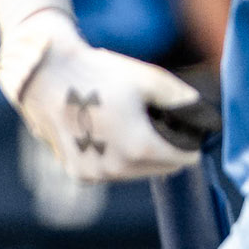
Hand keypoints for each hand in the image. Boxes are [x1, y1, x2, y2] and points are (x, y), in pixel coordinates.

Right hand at [0, 8, 203, 182]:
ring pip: (135, 172)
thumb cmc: (99, 74)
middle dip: (165, 149)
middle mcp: (117, 169)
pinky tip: (109, 132)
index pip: (183, 159)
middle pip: (160, 168)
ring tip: (132, 125)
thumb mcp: (149, 79)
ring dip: (140, 156)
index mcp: (140, 148)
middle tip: (157, 122)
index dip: (189, 143)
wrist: (45, 74)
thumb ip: (182, 99)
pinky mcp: (77, 173)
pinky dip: (115, 157)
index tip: (186, 129)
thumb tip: (204, 112)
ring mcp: (95, 174)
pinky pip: (110, 171)